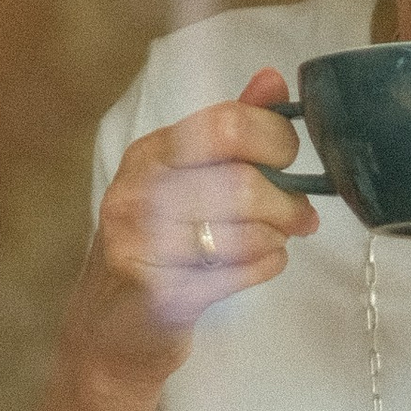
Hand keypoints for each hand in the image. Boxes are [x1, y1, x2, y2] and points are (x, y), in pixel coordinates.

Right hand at [66, 70, 319, 378]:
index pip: (226, 124)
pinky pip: (239, 272)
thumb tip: (273, 79)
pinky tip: (259, 264)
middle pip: (241, 182)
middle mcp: (137, 193)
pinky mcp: (159, 294)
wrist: (111, 331)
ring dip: (276, 238)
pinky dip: (266, 266)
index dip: (275, 139)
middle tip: (300, 215)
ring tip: (273, 240)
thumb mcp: (184, 180)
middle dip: (286, 201)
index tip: (290, 158)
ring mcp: (142, 245)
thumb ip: (229, 130)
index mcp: (150, 154)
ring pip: (245, 232)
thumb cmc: (158, 248)